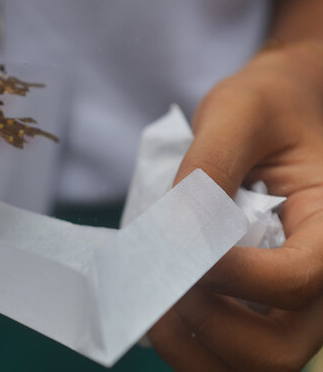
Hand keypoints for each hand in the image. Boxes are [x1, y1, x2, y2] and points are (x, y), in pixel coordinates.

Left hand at [149, 41, 322, 370]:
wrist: (280, 112)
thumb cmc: (267, 105)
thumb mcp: (237, 114)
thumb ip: (208, 169)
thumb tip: (174, 234)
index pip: (296, 280)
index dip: (229, 275)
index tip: (175, 248)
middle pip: (278, 350)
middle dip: (207, 326)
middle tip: (158, 286)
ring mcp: (298, 302)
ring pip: (258, 364)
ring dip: (195, 347)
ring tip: (153, 303)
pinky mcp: (267, 306)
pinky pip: (234, 353)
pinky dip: (195, 347)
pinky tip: (166, 312)